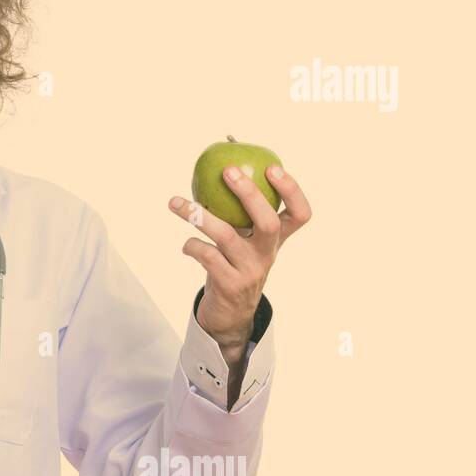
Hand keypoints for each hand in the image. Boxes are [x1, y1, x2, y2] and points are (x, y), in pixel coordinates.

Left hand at [168, 163, 311, 348]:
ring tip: (175, 203)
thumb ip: (239, 210)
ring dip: (199, 216)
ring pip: (227, 236)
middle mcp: (267, 254)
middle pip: (269, 222)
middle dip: (249, 194)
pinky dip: (192, 246)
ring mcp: (250, 271)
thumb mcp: (245, 240)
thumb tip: (219, 161)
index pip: (300, 214)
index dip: (292, 190)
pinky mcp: (229, 285)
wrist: (230, 314)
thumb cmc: (234, 264)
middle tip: (228, 171)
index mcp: (276, 240)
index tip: (273, 167)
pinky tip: (186, 245)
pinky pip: (207, 256)